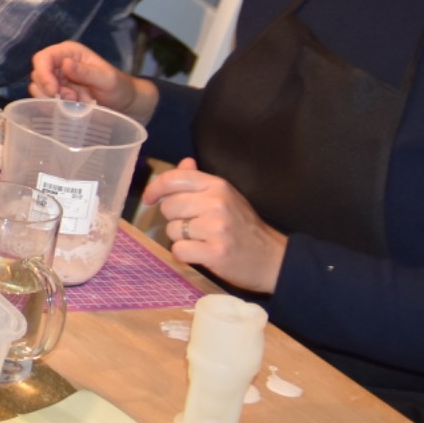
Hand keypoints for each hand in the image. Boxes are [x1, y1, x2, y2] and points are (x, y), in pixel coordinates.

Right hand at [28, 41, 154, 120]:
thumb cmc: (118, 87)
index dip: (43, 74)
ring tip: (75, 102)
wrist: (123, 103)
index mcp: (69, 52)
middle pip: (37, 74)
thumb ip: (86, 72)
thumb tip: (65, 64)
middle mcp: (59, 63)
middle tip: (72, 99)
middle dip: (50, 90)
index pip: (42, 58)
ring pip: (37, 88)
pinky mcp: (56, 93)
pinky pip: (42, 99)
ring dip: (52, 99)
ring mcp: (56, 78)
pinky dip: (52, 106)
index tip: (54, 91)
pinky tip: (69, 108)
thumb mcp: (107, 80)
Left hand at [143, 158, 287, 292]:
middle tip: (193, 226)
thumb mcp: (227, 197)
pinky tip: (201, 254)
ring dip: (181, 238)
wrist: (273, 260)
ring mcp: (216, 228)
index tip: (150, 198)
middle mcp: (217, 203)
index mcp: (218, 185)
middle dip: (174, 218)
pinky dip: (185, 255)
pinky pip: (178, 250)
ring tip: (202, 240)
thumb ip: (201, 181)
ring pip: (171, 230)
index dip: (155, 188)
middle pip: (168, 206)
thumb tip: (184, 162)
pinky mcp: (215, 252)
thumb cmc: (244, 227)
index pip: (174, 178)